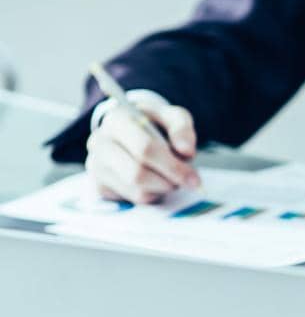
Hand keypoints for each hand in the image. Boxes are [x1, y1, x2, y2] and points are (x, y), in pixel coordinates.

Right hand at [84, 100, 200, 202]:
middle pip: (138, 173)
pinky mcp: (100, 185)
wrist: (132, 130)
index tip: (194, 178)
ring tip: (170, 176)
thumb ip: (182, 128)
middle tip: (189, 182)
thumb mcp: (172, 117)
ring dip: (163, 188)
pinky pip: (133, 199)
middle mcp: (100, 142)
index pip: (145, 148)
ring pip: (137, 189)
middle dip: (169, 181)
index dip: (173, 166)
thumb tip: (186, 150)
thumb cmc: (154, 124)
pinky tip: (156, 182)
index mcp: (118, 119)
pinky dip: (152, 194)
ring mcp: (96, 164)